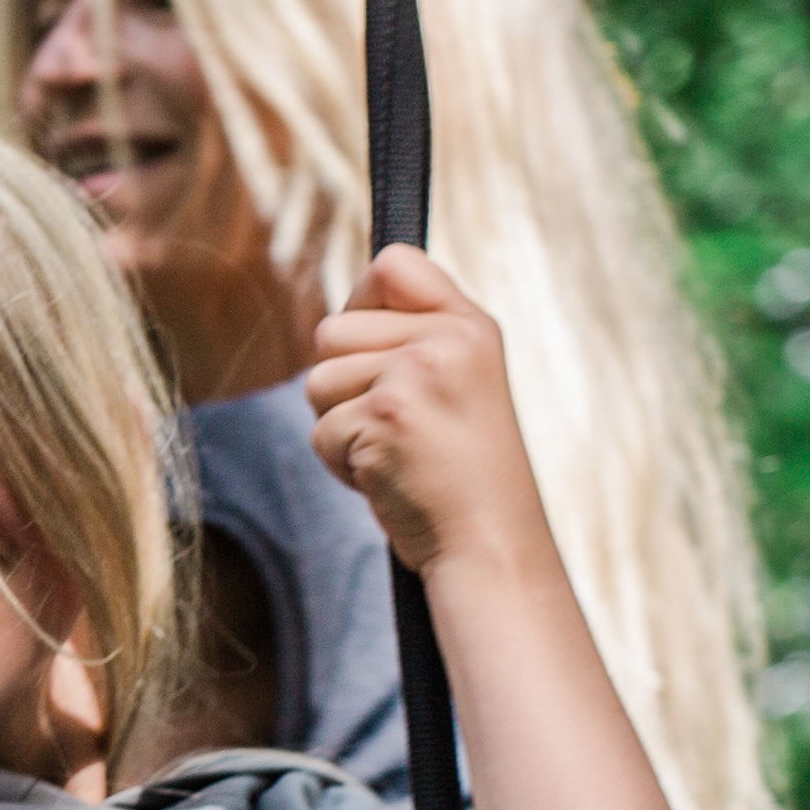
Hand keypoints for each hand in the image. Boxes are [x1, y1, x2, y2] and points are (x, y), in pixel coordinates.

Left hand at [306, 246, 555, 579]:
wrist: (491, 546)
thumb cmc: (465, 476)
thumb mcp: (460, 386)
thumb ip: (414, 340)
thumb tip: (336, 320)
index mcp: (472, 326)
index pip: (393, 263)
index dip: (363, 304)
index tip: (379, 353)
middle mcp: (448, 339)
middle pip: (332, 331)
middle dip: (344, 386)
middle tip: (398, 426)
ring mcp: (416, 373)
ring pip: (318, 381)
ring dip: (341, 429)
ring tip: (397, 453)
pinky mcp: (385, 414)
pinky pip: (321, 431)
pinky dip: (342, 465)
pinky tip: (389, 479)